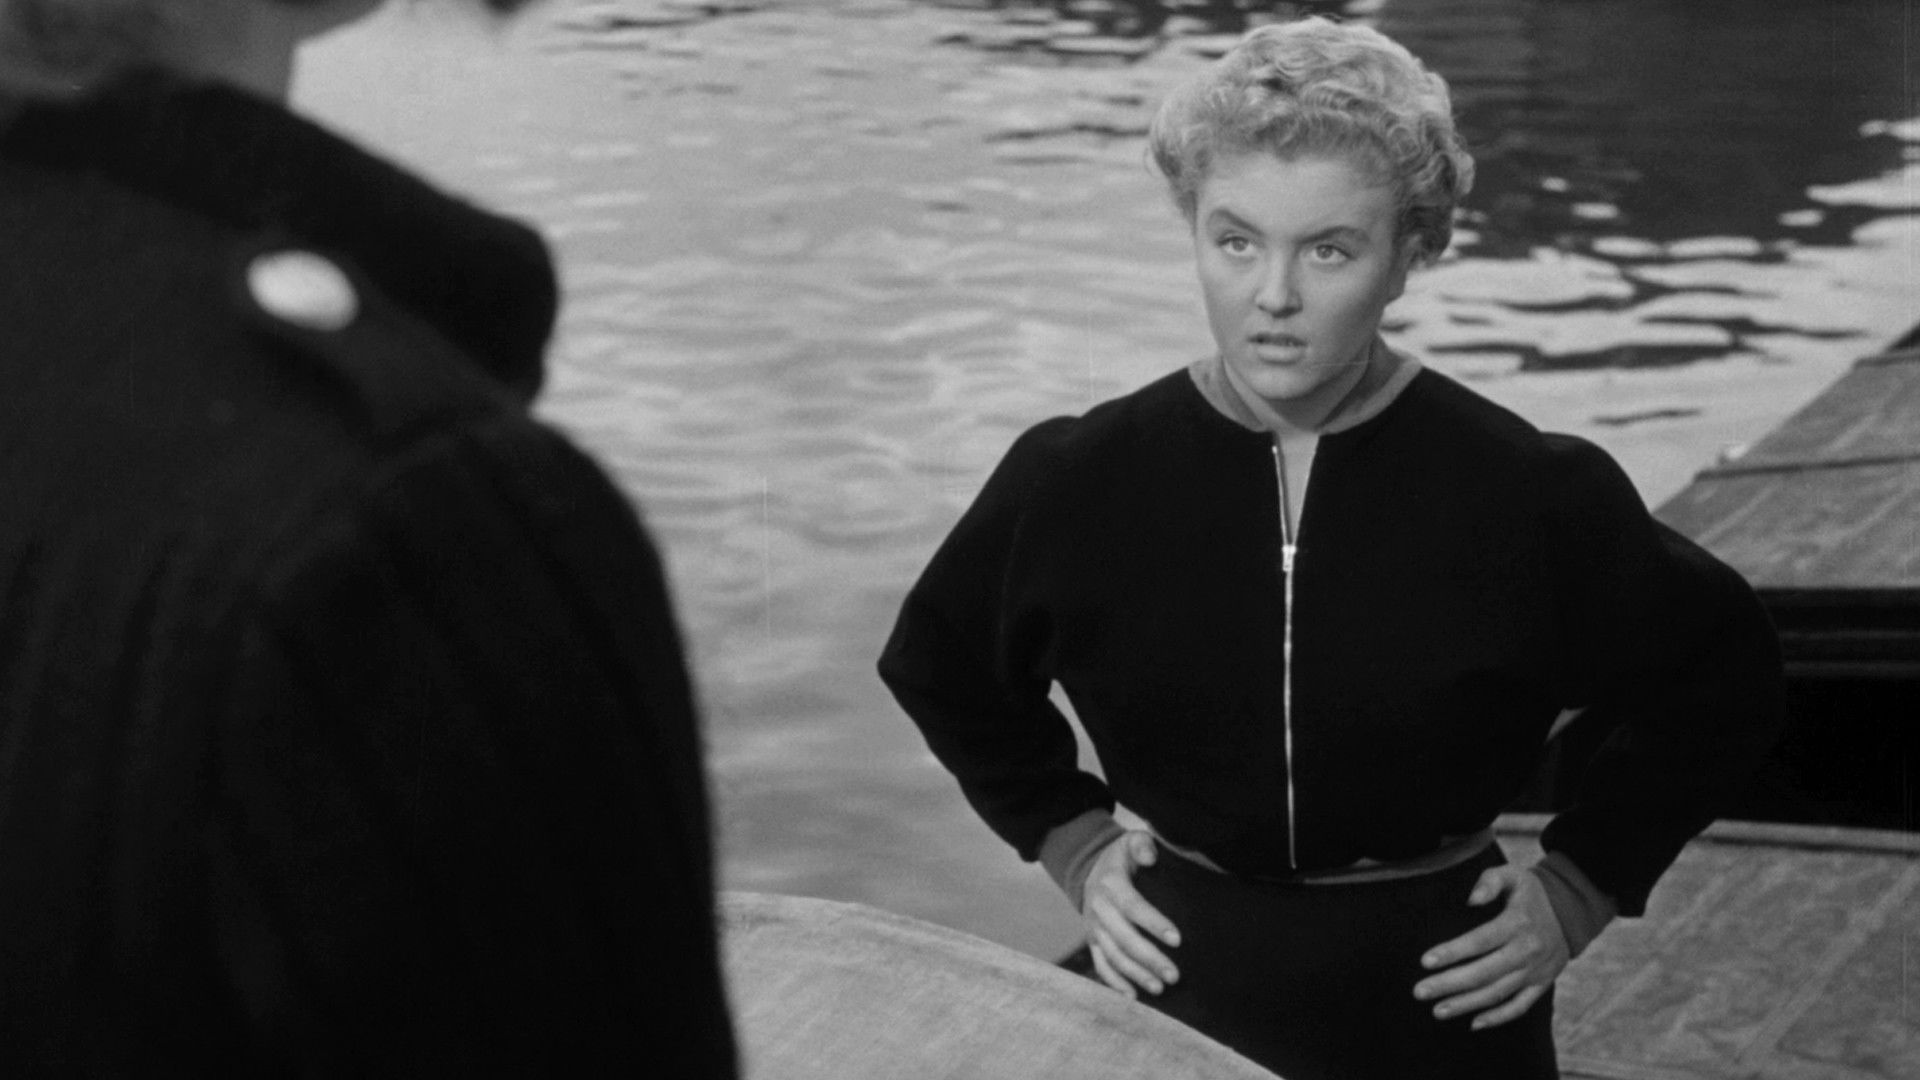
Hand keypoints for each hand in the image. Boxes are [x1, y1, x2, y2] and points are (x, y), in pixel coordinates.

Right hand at [1081, 831, 1181, 998]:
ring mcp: (1094, 929)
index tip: (1177, 939)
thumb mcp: (1129, 841)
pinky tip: (1133, 997)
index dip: (1154, 923)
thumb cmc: (1120, 858)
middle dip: (1149, 959)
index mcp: (1110, 885)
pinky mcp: (1092, 942)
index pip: (1133, 906)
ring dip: (1136, 974)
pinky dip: (1115, 983)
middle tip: (1175, 975)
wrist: (1089, 869)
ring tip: (1160, 988)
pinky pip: (1102, 965)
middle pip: (1124, 939)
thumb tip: (1151, 858)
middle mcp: (1099, 909)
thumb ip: (1142, 844)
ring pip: (1114, 956)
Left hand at [1412, 865, 1567, 1029]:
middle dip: (1449, 984)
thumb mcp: (1514, 875)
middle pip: (1484, 973)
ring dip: (1466, 1004)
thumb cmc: (1530, 893)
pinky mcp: (1541, 985)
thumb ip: (1490, 881)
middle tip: (1419, 992)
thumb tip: (1471, 899)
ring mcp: (1535, 972)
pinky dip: (1498, 1018)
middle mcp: (1527, 951)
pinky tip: (1473, 1023)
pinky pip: (1519, 1007)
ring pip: (1498, 994)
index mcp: (1517, 924)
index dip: (1453, 952)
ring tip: (1437, 1011)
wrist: (1570, 914)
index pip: (1480, 941)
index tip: (1425, 961)